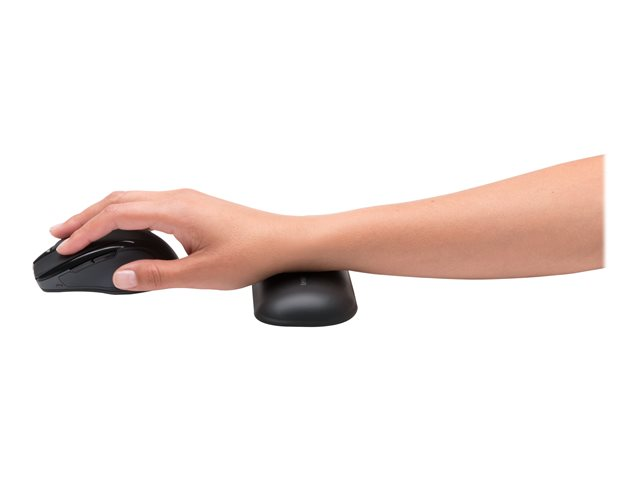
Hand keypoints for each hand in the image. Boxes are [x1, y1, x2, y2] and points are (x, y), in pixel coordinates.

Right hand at [50, 189, 302, 290]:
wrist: (288, 241)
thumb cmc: (255, 253)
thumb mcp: (202, 274)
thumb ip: (157, 276)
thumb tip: (120, 276)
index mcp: (176, 209)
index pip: (117, 215)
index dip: (87, 231)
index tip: (65, 247)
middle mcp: (178, 197)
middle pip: (119, 199)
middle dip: (86, 216)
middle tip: (59, 232)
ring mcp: (188, 200)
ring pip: (134, 199)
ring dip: (105, 213)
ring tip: (83, 230)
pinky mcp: (195, 207)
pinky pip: (150, 204)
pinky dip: (126, 215)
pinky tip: (125, 230)